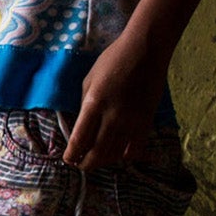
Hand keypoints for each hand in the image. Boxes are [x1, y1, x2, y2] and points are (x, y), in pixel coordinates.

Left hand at [61, 32, 167, 169]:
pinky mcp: (147, 121)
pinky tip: (118, 154)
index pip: (79, 140)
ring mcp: (132, 121)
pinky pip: (136, 148)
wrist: (145, 50)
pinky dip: (125, 155)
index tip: (68, 159)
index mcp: (93, 104)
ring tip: (96, 160)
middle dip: (86, 164)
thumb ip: (84, 105)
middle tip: (80, 165)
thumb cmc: (113, 61)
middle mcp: (112, 117)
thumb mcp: (89, 81)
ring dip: (104, 161)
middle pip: (97, 153)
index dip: (72, 155)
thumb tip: (81, 126)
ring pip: (116, 154)